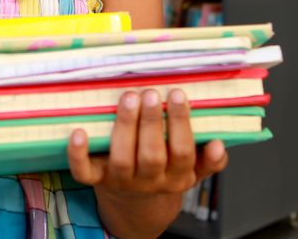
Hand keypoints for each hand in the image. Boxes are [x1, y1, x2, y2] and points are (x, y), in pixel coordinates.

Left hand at [66, 89, 228, 232]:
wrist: (134, 205)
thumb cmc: (164, 172)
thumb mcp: (192, 170)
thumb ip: (208, 160)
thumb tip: (219, 144)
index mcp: (177, 177)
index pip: (182, 152)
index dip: (180, 124)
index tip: (177, 94)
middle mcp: (149, 182)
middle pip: (151, 155)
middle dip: (152, 122)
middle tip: (150, 92)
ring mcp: (121, 181)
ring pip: (122, 159)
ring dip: (125, 127)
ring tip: (128, 98)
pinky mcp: (97, 180)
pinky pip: (84, 172)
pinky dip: (78, 154)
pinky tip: (78, 132)